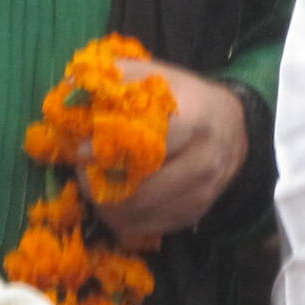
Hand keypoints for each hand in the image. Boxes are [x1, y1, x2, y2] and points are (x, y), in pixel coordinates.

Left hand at [95, 61, 248, 242]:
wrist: (233, 129)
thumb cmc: (184, 98)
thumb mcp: (157, 76)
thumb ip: (117, 78)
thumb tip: (71, 86)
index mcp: (195, 118)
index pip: (149, 142)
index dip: (109, 149)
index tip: (81, 150)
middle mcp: (203, 161)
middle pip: (140, 190)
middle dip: (100, 185)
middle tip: (82, 172)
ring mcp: (201, 194)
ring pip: (138, 216)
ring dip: (106, 205)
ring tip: (94, 185)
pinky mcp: (193, 215)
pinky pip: (146, 228)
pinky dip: (121, 218)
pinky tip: (114, 198)